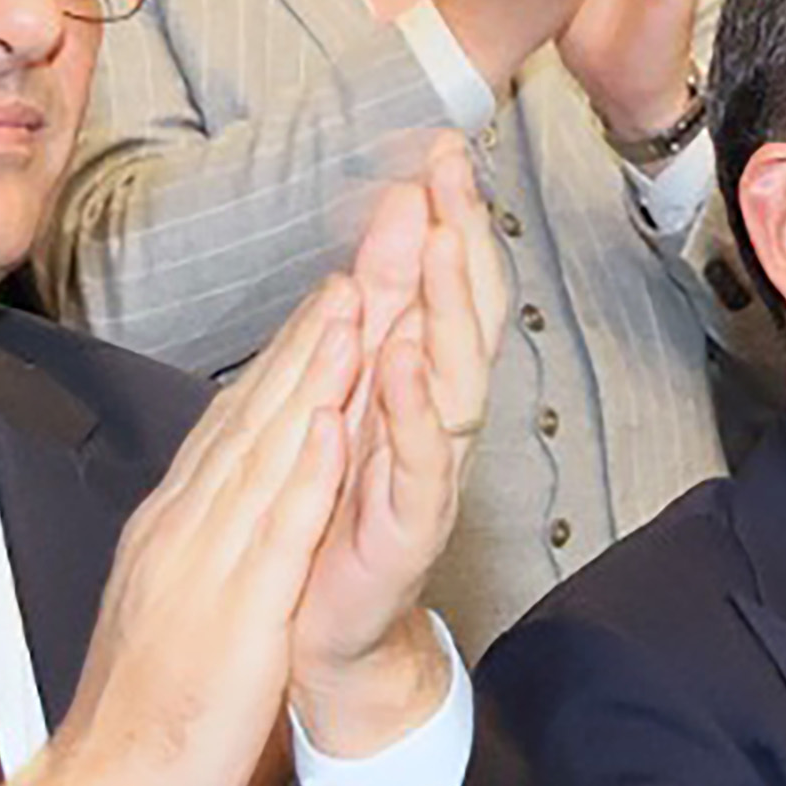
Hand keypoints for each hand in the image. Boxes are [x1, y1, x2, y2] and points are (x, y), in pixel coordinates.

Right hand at [0, 274, 372, 785]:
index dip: (287, 358)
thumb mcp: (166, 616)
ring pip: (264, 453)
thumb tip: (212, 521)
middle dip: (310, 336)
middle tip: (360, 257)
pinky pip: (272, 535)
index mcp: (172, 535)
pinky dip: (303, 471)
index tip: (329, 297)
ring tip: (357, 301)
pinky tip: (332, 420)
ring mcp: (202, 571)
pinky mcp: (229, 620)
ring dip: (312, 375)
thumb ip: (192, 560)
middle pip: (252, 417)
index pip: (234, 429)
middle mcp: (183, 535)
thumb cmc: (140, 726)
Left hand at [292, 146, 492, 747]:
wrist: (326, 635)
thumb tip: (375, 243)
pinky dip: (409, 408)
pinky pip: (419, 460)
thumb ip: (364, 331)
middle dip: (456, 238)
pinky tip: (401, 359)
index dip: (442, 220)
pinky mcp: (409, 525)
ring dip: (446, 304)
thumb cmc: (334, 525)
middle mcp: (431, 422)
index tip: (434, 149)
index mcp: (411, 390)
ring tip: (438, 240)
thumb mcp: (344, 408)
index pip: (437, 289)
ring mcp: (426, 471)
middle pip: (460, 315)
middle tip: (450, 170)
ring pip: (453, 375)